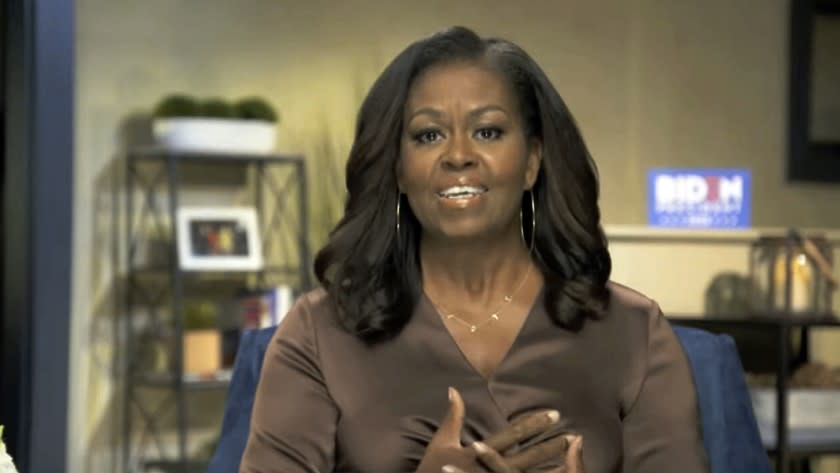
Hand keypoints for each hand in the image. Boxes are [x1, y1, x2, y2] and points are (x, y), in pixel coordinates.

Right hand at [416, 387, 579, 472]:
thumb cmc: (432, 466)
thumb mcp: (441, 440)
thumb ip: (452, 415)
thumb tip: (454, 389)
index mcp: (480, 452)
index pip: (513, 435)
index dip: (534, 425)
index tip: (554, 415)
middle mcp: (490, 468)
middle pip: (526, 458)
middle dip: (550, 446)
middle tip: (572, 435)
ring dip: (549, 469)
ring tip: (569, 458)